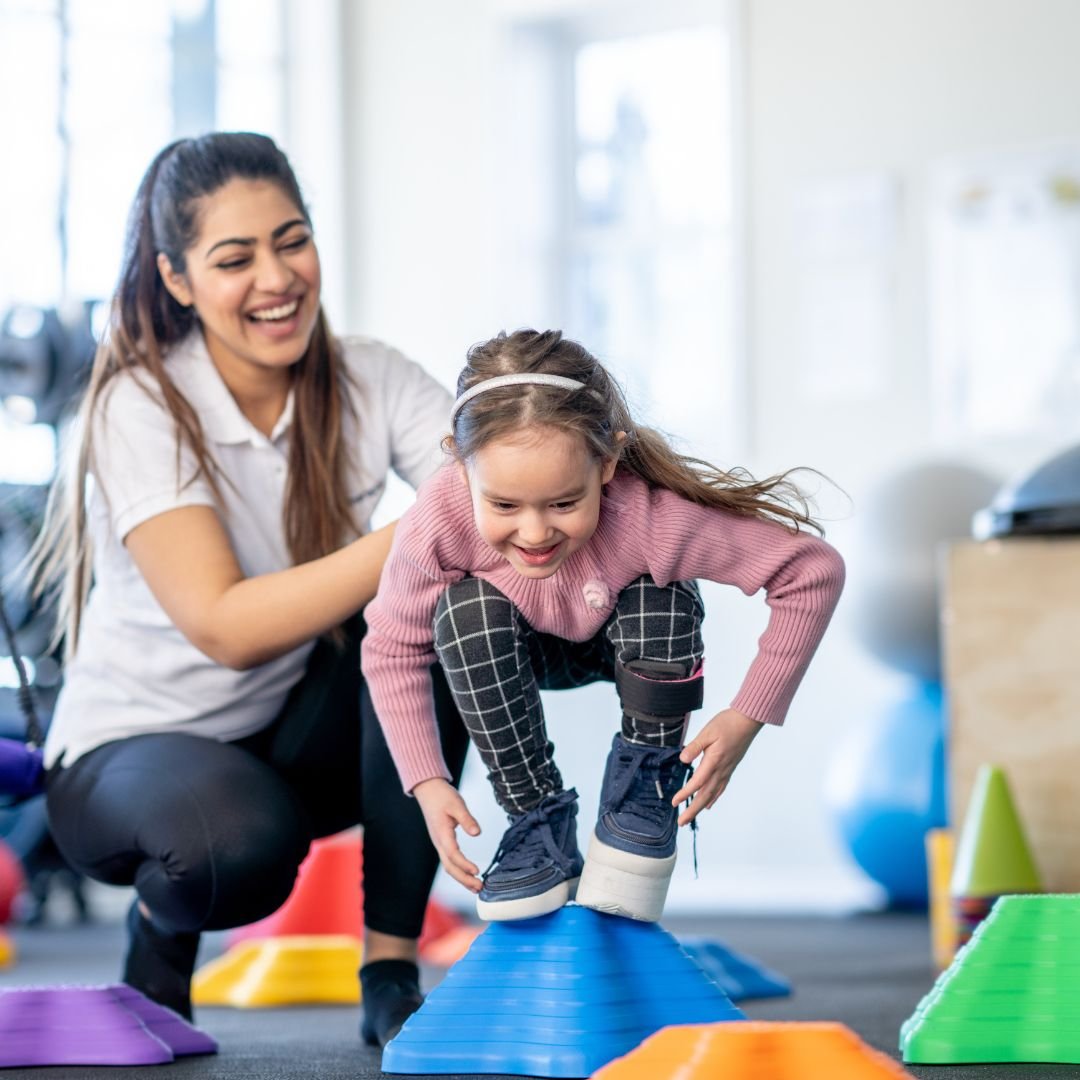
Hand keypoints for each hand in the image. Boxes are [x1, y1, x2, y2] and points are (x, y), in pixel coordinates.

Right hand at [412, 777, 482, 891]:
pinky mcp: (442, 842)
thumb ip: (467, 819)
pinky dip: (459, 870)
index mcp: (441, 833)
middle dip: (464, 879)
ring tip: (477, 887)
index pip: (453, 854)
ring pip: (449, 865)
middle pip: (450, 866)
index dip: (464, 864)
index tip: (477, 871)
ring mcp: (439, 843)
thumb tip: (478, 833)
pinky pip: (450, 860)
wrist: (428, 790)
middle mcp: (438, 841)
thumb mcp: (457, 804)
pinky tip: (469, 874)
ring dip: (462, 878)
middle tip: (480, 887)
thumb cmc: (442, 796)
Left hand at [672, 708, 762, 825]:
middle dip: (692, 810)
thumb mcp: (707, 732)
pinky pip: (721, 788)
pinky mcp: (730, 768)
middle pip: (705, 795)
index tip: (674, 802)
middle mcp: (721, 770)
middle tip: (682, 822)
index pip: (697, 783)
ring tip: (691, 816)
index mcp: (714, 761)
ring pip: (713, 794)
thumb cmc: (727, 723)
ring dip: (701, 806)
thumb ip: (695, 747)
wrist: (748, 721)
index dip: (685, 794)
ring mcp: (727, 770)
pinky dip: (713, 798)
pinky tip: (709, 804)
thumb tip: (682, 759)